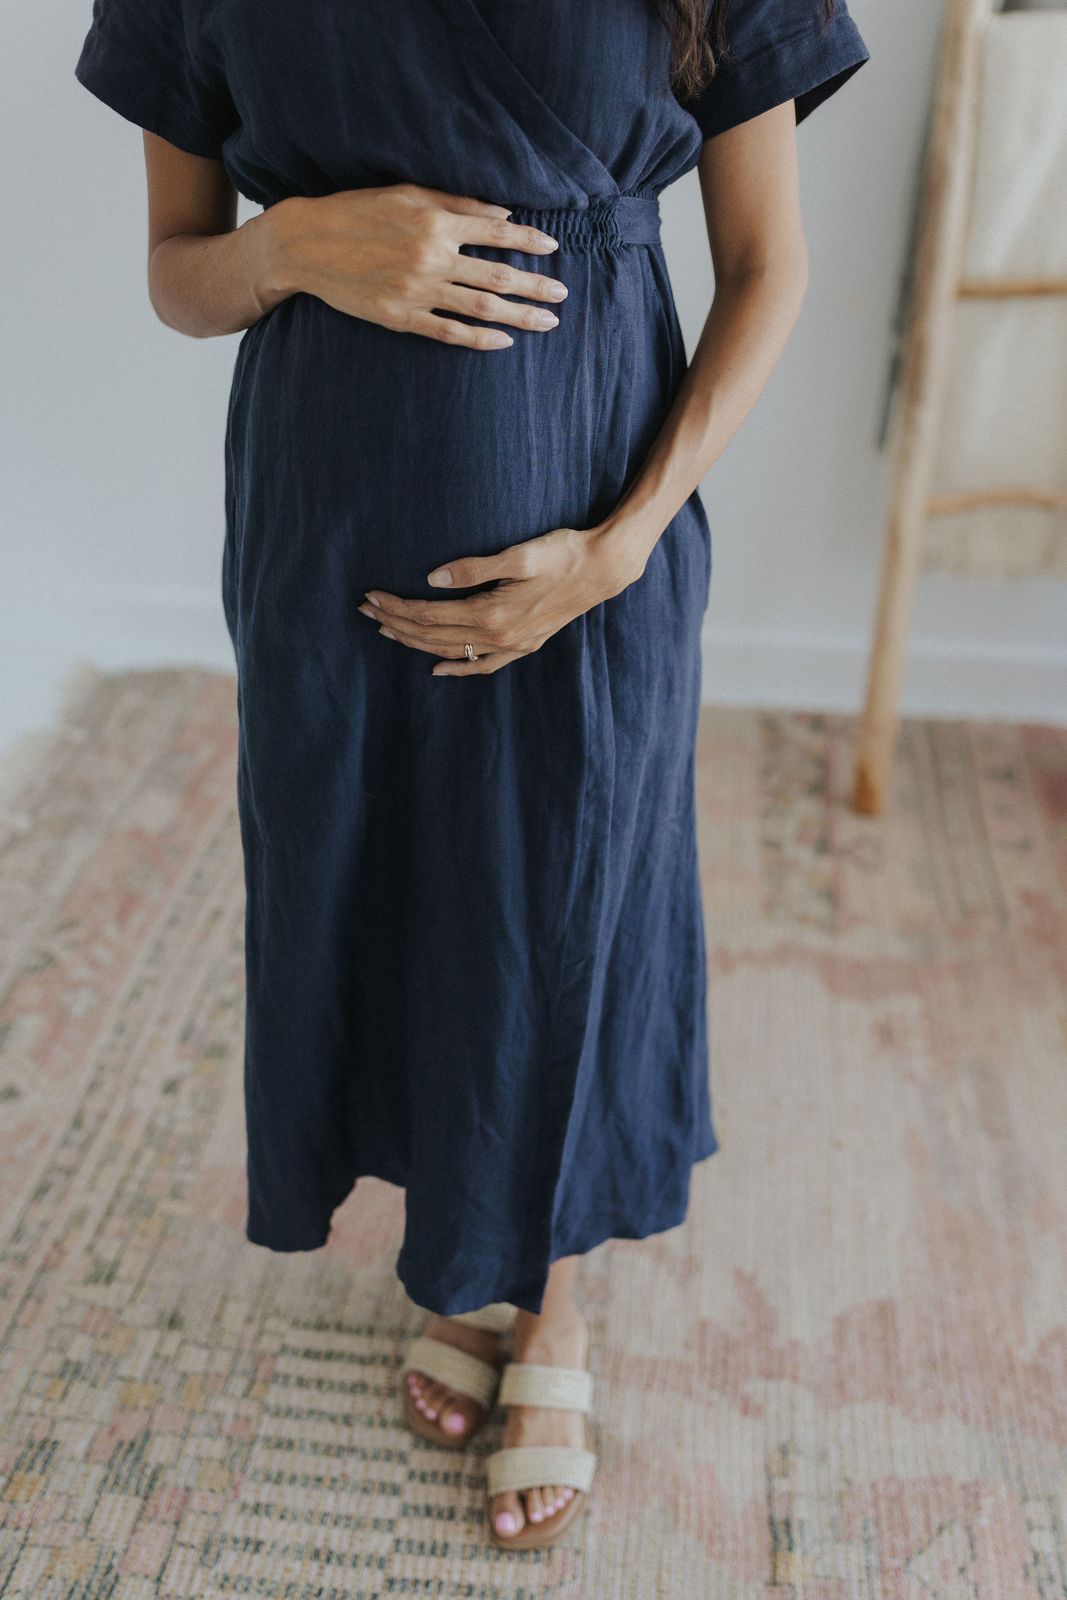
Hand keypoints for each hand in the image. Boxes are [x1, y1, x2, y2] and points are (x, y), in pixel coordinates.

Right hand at [264, 181, 567, 348]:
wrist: (307, 244)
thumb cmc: (358, 212)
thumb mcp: (406, 193)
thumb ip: (456, 203)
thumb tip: (503, 214)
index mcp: (434, 221)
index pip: (496, 232)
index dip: (529, 241)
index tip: (553, 248)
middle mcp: (431, 256)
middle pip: (497, 277)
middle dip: (535, 287)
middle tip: (562, 296)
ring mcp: (417, 290)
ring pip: (481, 308)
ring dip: (519, 317)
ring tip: (547, 322)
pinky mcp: (401, 317)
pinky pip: (449, 332)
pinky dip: (480, 339)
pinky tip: (504, 342)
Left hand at [358, 525, 647, 674]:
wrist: (603, 570)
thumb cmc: (563, 552)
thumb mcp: (519, 554)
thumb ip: (474, 568)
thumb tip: (432, 578)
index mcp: (493, 613)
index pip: (430, 614)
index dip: (397, 606)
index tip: (371, 596)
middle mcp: (499, 637)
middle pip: (433, 636)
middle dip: (396, 623)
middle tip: (365, 611)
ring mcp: (511, 645)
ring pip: (452, 651)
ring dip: (415, 643)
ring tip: (386, 631)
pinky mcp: (523, 645)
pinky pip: (483, 665)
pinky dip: (457, 668)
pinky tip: (436, 668)